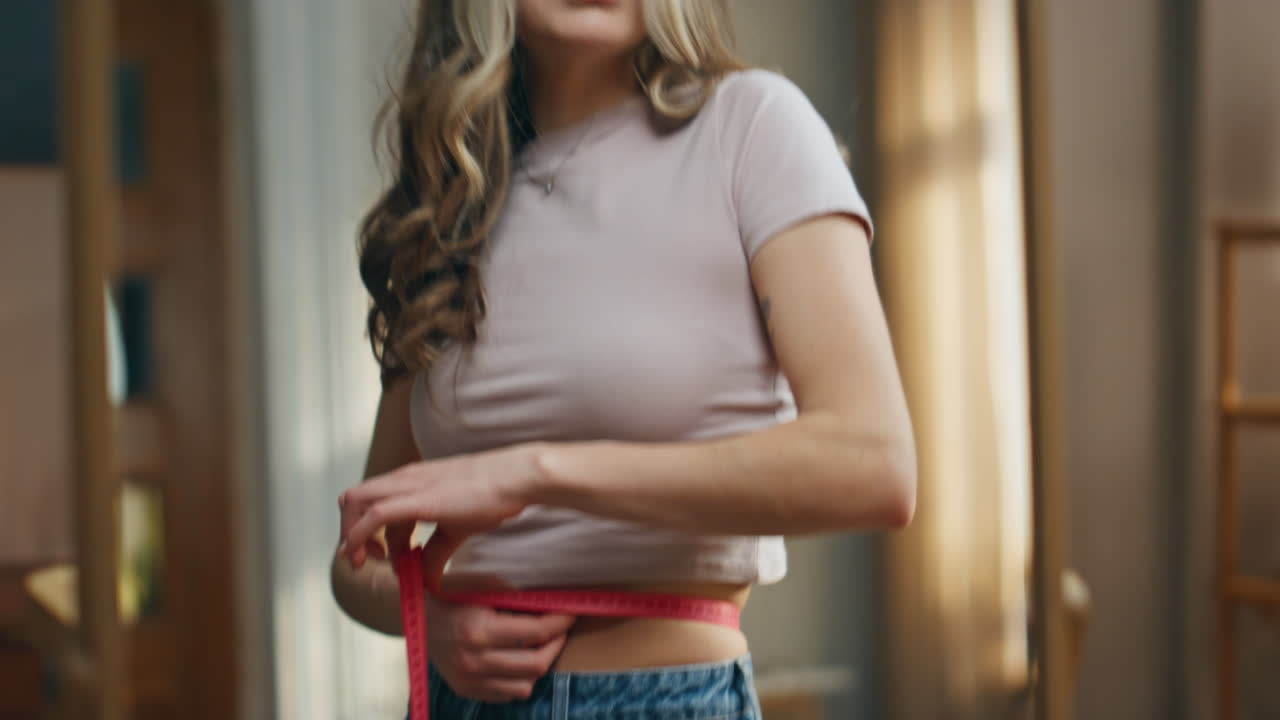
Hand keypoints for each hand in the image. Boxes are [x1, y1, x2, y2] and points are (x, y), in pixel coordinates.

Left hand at [338, 445, 539, 582]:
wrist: (515, 477)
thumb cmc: (492, 494)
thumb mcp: (456, 527)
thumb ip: (436, 552)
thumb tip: (426, 580)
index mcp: (412, 480)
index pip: (370, 499)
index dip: (364, 529)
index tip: (379, 554)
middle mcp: (403, 479)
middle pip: (352, 500)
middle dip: (350, 532)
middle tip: (368, 559)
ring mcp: (408, 485)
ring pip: (355, 503)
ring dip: (354, 536)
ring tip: (374, 562)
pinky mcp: (417, 497)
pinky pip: (374, 516)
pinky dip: (362, 537)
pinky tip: (371, 557)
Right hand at [427, 594, 574, 702]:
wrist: (417, 616)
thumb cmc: (453, 593)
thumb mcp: (483, 584)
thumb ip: (517, 595)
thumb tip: (552, 601)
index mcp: (479, 630)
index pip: (536, 632)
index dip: (560, 621)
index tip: (572, 611)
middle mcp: (475, 660)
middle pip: (536, 664)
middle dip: (556, 644)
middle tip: (561, 629)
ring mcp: (469, 680)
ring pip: (525, 685)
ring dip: (539, 664)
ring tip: (541, 646)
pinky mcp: (466, 690)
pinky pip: (507, 694)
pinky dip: (520, 679)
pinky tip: (519, 660)